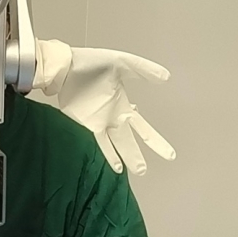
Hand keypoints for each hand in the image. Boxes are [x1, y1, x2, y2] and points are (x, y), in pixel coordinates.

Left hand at [34, 39, 175, 175]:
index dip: (156, 143)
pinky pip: (93, 142)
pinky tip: (104, 166)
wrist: (67, 65)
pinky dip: (101, 154)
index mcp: (123, 107)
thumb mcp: (124, 63)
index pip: (144, 130)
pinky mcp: (82, 124)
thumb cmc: (93, 63)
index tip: (170, 155)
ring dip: (119, 159)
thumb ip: (144, 70)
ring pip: (111, 147)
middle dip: (136, 157)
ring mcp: (96, 123)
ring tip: (125, 173)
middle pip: (127, 143)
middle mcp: (111, 119)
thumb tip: (166, 77)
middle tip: (143, 171)